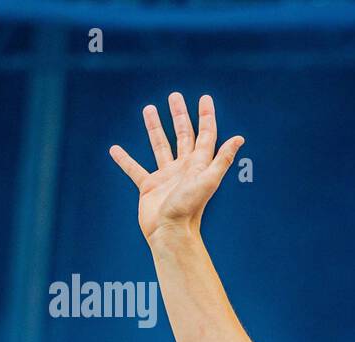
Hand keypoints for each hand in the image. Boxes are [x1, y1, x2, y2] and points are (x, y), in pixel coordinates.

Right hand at [109, 92, 244, 244]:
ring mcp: (166, 177)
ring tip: (148, 108)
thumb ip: (222, 160)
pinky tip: (115, 149)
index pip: (205, 135)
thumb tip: (239, 139)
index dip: (206, 117)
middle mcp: (183, 168)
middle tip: (174, 96)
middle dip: (180, 116)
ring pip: (160, 146)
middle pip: (183, 135)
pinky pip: (135, 169)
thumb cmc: (189, 208)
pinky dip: (125, 160)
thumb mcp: (208, 181)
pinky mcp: (149, 187)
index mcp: (198, 164)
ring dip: (155, 128)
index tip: (205, 98)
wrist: (170, 232)